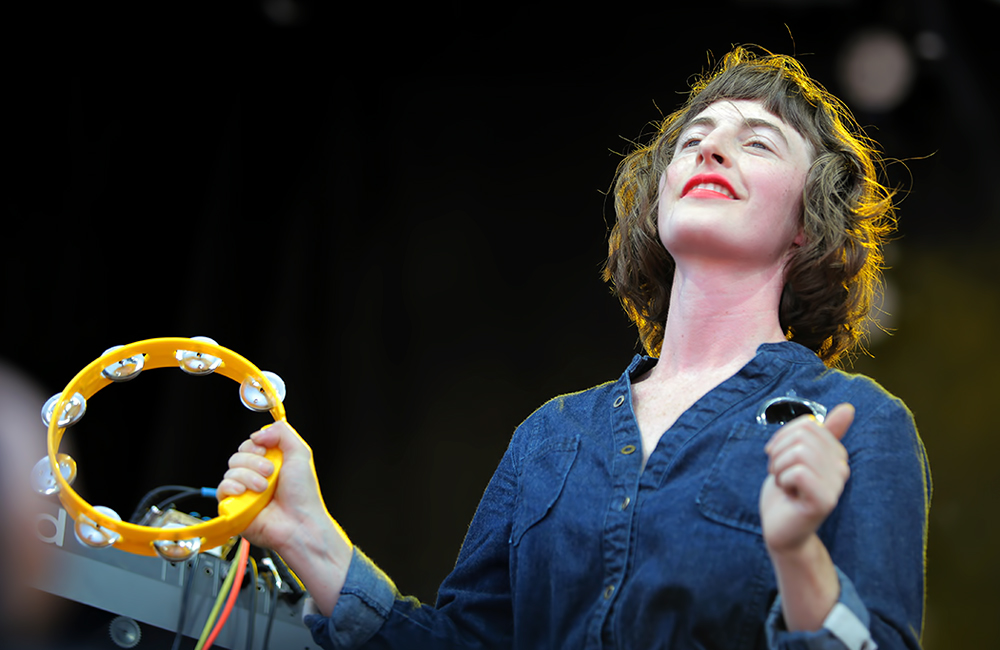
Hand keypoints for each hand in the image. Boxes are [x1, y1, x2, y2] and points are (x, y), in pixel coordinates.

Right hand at [218, 421, 331, 554]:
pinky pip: (222, 489)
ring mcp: (244, 491)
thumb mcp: (300, 454)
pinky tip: (246, 492)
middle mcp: (255, 476)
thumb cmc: (303, 496)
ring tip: (263, 488)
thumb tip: (258, 433)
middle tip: (270, 472)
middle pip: (238, 455)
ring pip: (230, 471)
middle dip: (253, 462)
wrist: (299, 523)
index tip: (266, 451)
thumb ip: (282, 432)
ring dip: (248, 476)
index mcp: (270, 463)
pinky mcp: (234, 507)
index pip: (250, 445)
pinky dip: (232, 487)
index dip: (255, 445)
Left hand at [759, 403, 853, 553]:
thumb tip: (849, 408)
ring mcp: (836, 485)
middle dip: (779, 453)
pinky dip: (783, 481)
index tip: (781, 460)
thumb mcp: (797, 455)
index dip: (783, 438)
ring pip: (799, 452)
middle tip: (781, 474)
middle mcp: (842, 467)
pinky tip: (789, 495)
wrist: (780, 528)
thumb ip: (820, 433)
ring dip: (779, 468)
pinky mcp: (825, 501)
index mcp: (836, 453)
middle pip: (802, 437)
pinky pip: (798, 472)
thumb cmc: (787, 491)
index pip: (807, 424)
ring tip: (785, 485)